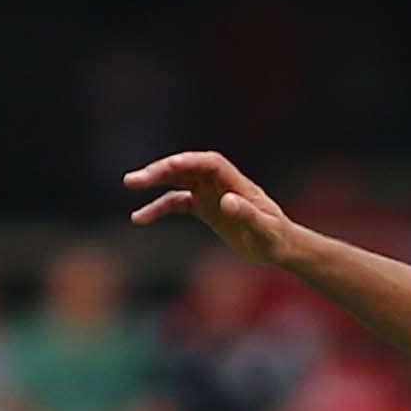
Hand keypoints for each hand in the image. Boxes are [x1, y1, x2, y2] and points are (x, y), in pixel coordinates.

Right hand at [125, 151, 293, 266]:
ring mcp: (210, 194)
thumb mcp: (264, 231)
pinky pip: (176, 203)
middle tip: (136, 179)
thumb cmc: (276, 239)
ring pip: (178, 181)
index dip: (189, 162)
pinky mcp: (204, 208)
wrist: (279, 247)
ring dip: (155, 182)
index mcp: (237, 184)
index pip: (210, 164)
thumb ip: (248, 215)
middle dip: (162, 170)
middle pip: (188, 168)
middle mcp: (221, 184)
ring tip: (130, 184)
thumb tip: (227, 201)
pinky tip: (139, 218)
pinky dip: (158, 208)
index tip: (168, 167)